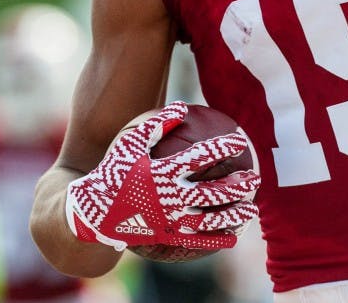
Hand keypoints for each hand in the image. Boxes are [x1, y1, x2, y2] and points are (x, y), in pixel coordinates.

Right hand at [65, 101, 260, 251]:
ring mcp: (167, 220)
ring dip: (233, 214)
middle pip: (211, 192)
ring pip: (208, 220)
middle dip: (236, 186)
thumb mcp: (130, 143)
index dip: (222, 148)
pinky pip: (194, 241)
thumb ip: (157, 124)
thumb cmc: (113, 171)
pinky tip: (233, 238)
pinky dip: (216, 240)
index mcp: (163, 172)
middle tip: (255, 178)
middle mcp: (169, 197)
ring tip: (252, 208)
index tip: (240, 141)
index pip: (200, 158)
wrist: (92, 211)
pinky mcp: (165, 236)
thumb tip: (182, 106)